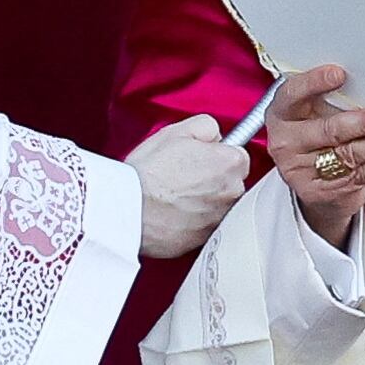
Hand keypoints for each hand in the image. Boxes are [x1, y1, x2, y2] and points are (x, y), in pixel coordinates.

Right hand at [128, 115, 248, 258]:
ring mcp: (221, 217)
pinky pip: (204, 224)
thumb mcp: (176, 132)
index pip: (238, 155)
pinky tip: (171, 212)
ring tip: (173, 195)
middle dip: (212, 177)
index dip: (216, 154)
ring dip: (203, 200)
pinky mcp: (205, 237)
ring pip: (218, 203)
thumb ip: (206, 127)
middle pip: (230, 180)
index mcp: (230, 163)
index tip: (201, 157)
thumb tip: (215, 135)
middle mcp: (232, 192)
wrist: (127, 210)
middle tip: (182, 175)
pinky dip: (192, 220)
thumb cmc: (148, 173)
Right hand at [265, 66, 364, 248]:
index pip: (293, 94)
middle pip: (331, 130)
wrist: (313, 182)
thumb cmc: (319, 132)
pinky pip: (362, 174)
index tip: (340, 74)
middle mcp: (287, 142)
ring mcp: (302, 170)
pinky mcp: (323, 191)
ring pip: (351, 154)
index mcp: (282, 113)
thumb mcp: (315, 113)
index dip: (314, 83)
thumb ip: (335, 99)